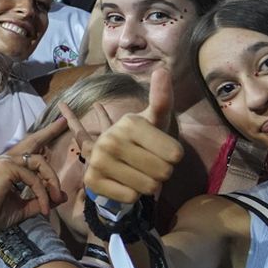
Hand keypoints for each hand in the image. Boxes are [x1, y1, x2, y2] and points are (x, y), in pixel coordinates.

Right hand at [0, 116, 67, 232]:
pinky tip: (43, 206)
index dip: (44, 139)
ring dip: (52, 181)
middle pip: (33, 141)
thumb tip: (61, 196)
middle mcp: (8, 160)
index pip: (30, 151)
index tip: (57, 127)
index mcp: (9, 167)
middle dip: (50, 132)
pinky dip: (42, 194)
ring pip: (40, 162)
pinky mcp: (6, 167)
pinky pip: (34, 178)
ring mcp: (6, 161)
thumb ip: (40, 201)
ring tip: (56, 198)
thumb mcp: (22, 208)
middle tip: (63, 121)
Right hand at [82, 65, 184, 202]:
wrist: (110, 160)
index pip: (176, 155)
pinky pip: (131, 197)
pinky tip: (124, 183)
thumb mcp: (155, 120)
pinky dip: (132, 195)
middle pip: (163, 173)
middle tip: (148, 164)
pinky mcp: (91, 180)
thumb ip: (162, 98)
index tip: (160, 150)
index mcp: (130, 123)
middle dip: (161, 173)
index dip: (174, 157)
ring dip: (147, 185)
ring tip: (137, 173)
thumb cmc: (141, 140)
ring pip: (148, 187)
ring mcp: (98, 160)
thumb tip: (162, 69)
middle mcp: (110, 139)